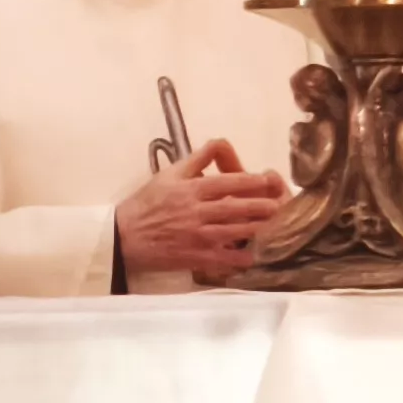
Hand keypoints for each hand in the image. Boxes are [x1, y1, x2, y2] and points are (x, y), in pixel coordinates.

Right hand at [116, 140, 288, 278]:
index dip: (251, 181)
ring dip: (257, 229)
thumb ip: (197, 159)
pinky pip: (223, 258)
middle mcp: (196, 211)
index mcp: (190, 189)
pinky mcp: (194, 256)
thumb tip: (220, 144)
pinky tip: (253, 256)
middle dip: (261, 206)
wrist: (123, 236)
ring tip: (273, 226)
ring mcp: (196, 236)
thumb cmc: (146, 203)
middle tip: (280, 205)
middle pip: (236, 208)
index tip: (268, 180)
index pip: (227, 182)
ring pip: (234, 231)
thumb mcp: (168, 174)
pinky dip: (240, 258)